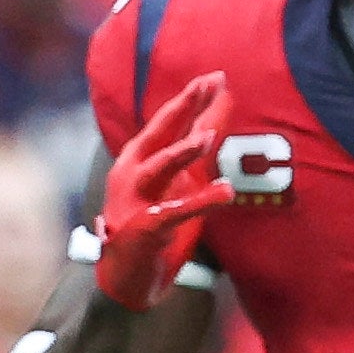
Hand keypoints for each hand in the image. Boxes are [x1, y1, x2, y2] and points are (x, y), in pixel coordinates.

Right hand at [96, 73, 233, 310]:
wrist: (128, 277)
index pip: (167, 122)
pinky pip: (174, 212)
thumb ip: (198, 143)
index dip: (190, 99)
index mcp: (140, 158)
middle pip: (158, 134)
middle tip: (206, 85)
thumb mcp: (182, 178)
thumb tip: (220, 106)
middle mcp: (132, 173)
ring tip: (207, 138)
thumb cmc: (155, 219)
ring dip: (181, 152)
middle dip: (181, 108)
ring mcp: (135, 201)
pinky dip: (200, 201)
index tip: (215, 76)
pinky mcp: (144, 229)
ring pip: (157, 169)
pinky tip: (225, 192)